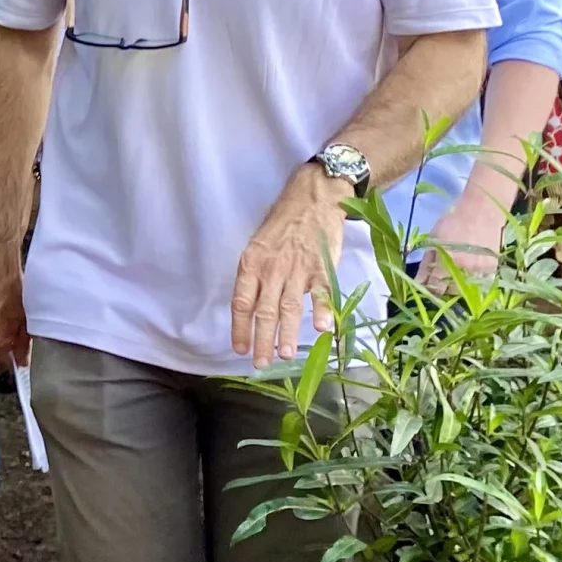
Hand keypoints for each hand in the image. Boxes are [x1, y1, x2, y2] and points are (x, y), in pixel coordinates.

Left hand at [231, 164, 346, 368]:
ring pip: (290, 307)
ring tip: (285, 355)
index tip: (239, 348)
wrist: (312, 198)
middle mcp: (272, 268)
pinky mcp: (322, 266)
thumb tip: (251, 310)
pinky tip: (322, 328)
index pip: (241, 301)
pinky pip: (321, 292)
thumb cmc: (282, 223)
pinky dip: (322, 310)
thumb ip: (256, 276)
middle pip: (265, 311)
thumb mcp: (259, 245)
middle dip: (262, 340)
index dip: (240, 327)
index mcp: (252, 263)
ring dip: (288, 333)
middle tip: (261, 363)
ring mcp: (298, 268)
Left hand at [417, 206, 503, 292]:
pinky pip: (480, 285)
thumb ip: (426, 262)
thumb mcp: (434, 237)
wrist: (484, 209)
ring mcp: (481, 271)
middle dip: (441, 291)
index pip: (435, 286)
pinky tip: (466, 276)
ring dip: (455, 289)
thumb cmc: (454, 220)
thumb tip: (418, 282)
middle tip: (436, 284)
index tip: (423, 289)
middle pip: (450, 292)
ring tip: (450, 280)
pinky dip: (472, 285)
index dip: (427, 289)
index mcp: (448, 260)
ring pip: (466, 291)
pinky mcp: (493, 270)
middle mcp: (465, 269)